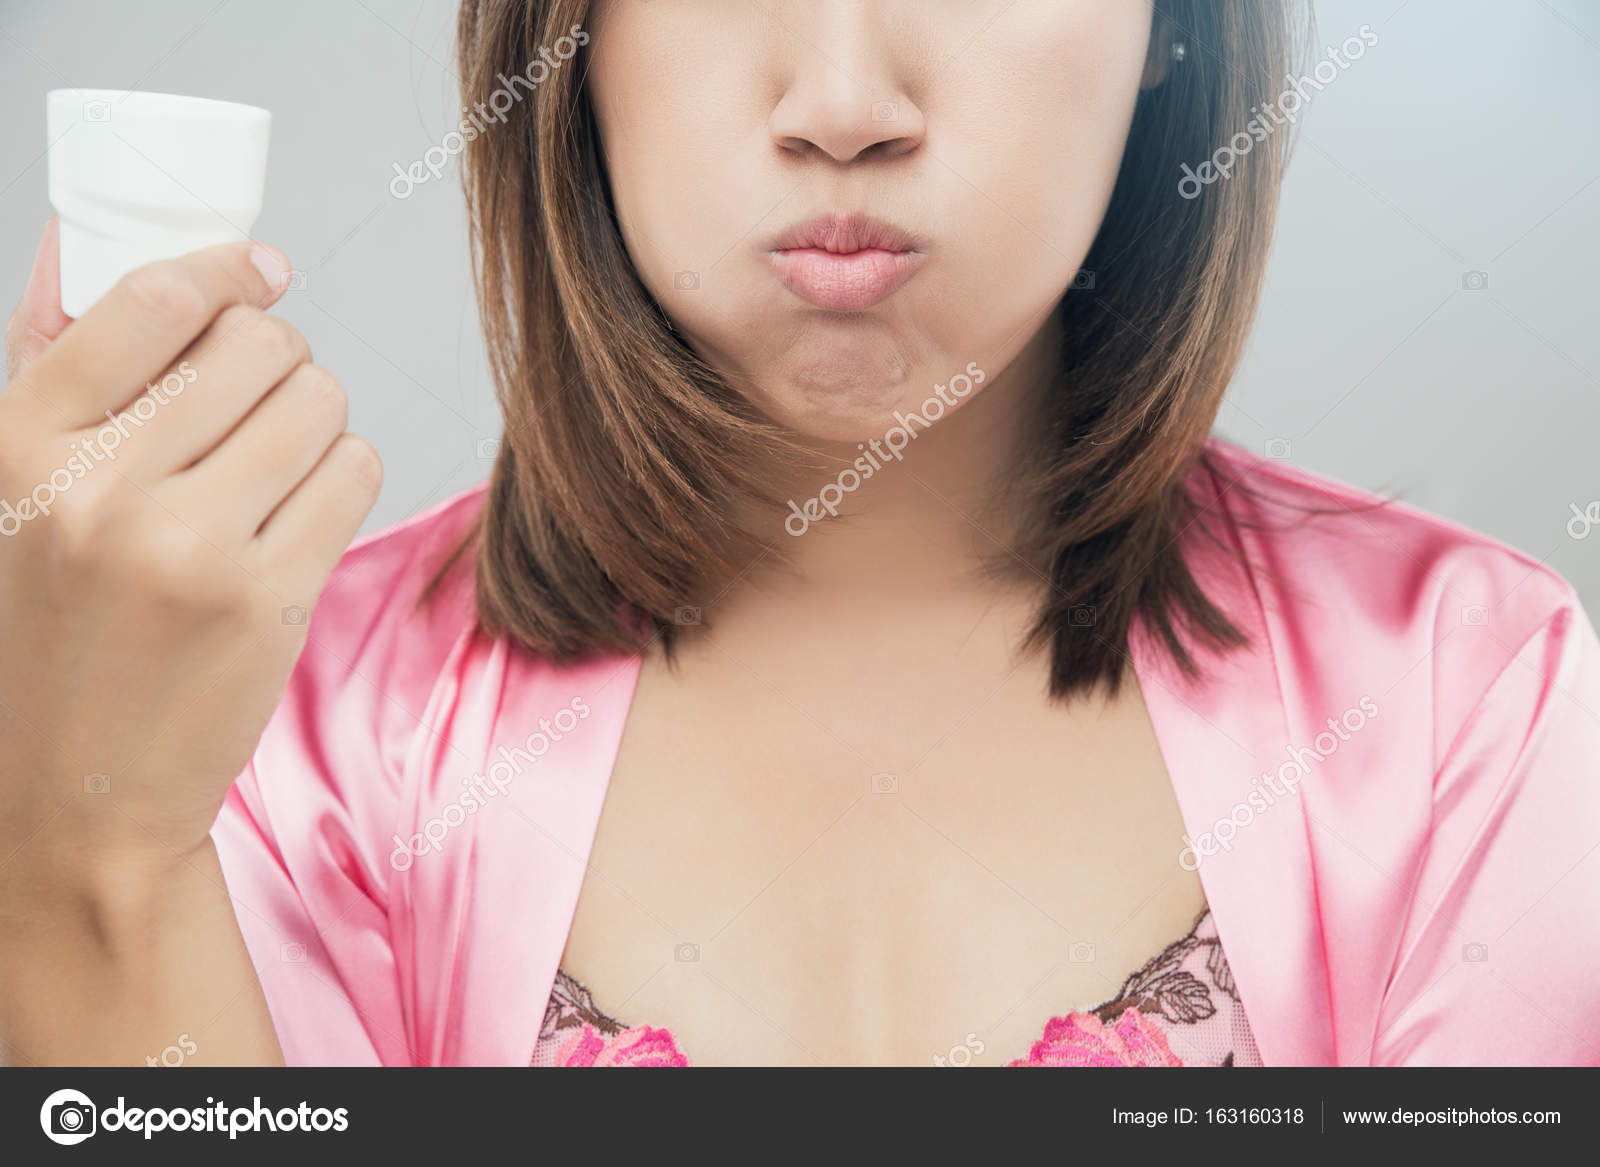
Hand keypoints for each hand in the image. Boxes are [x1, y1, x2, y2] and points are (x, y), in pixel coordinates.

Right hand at [0, 220, 380, 894]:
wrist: (74, 795)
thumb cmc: (49, 634)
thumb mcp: (14, 491)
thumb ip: (51, 365)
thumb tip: (84, 234)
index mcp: (23, 446)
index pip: (151, 302)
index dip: (225, 271)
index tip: (260, 271)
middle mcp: (102, 487)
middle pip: (259, 346)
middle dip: (278, 361)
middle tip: (262, 403)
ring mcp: (191, 546)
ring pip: (320, 403)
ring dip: (316, 420)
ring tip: (276, 468)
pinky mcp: (269, 598)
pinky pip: (355, 472)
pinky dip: (343, 479)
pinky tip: (300, 515)